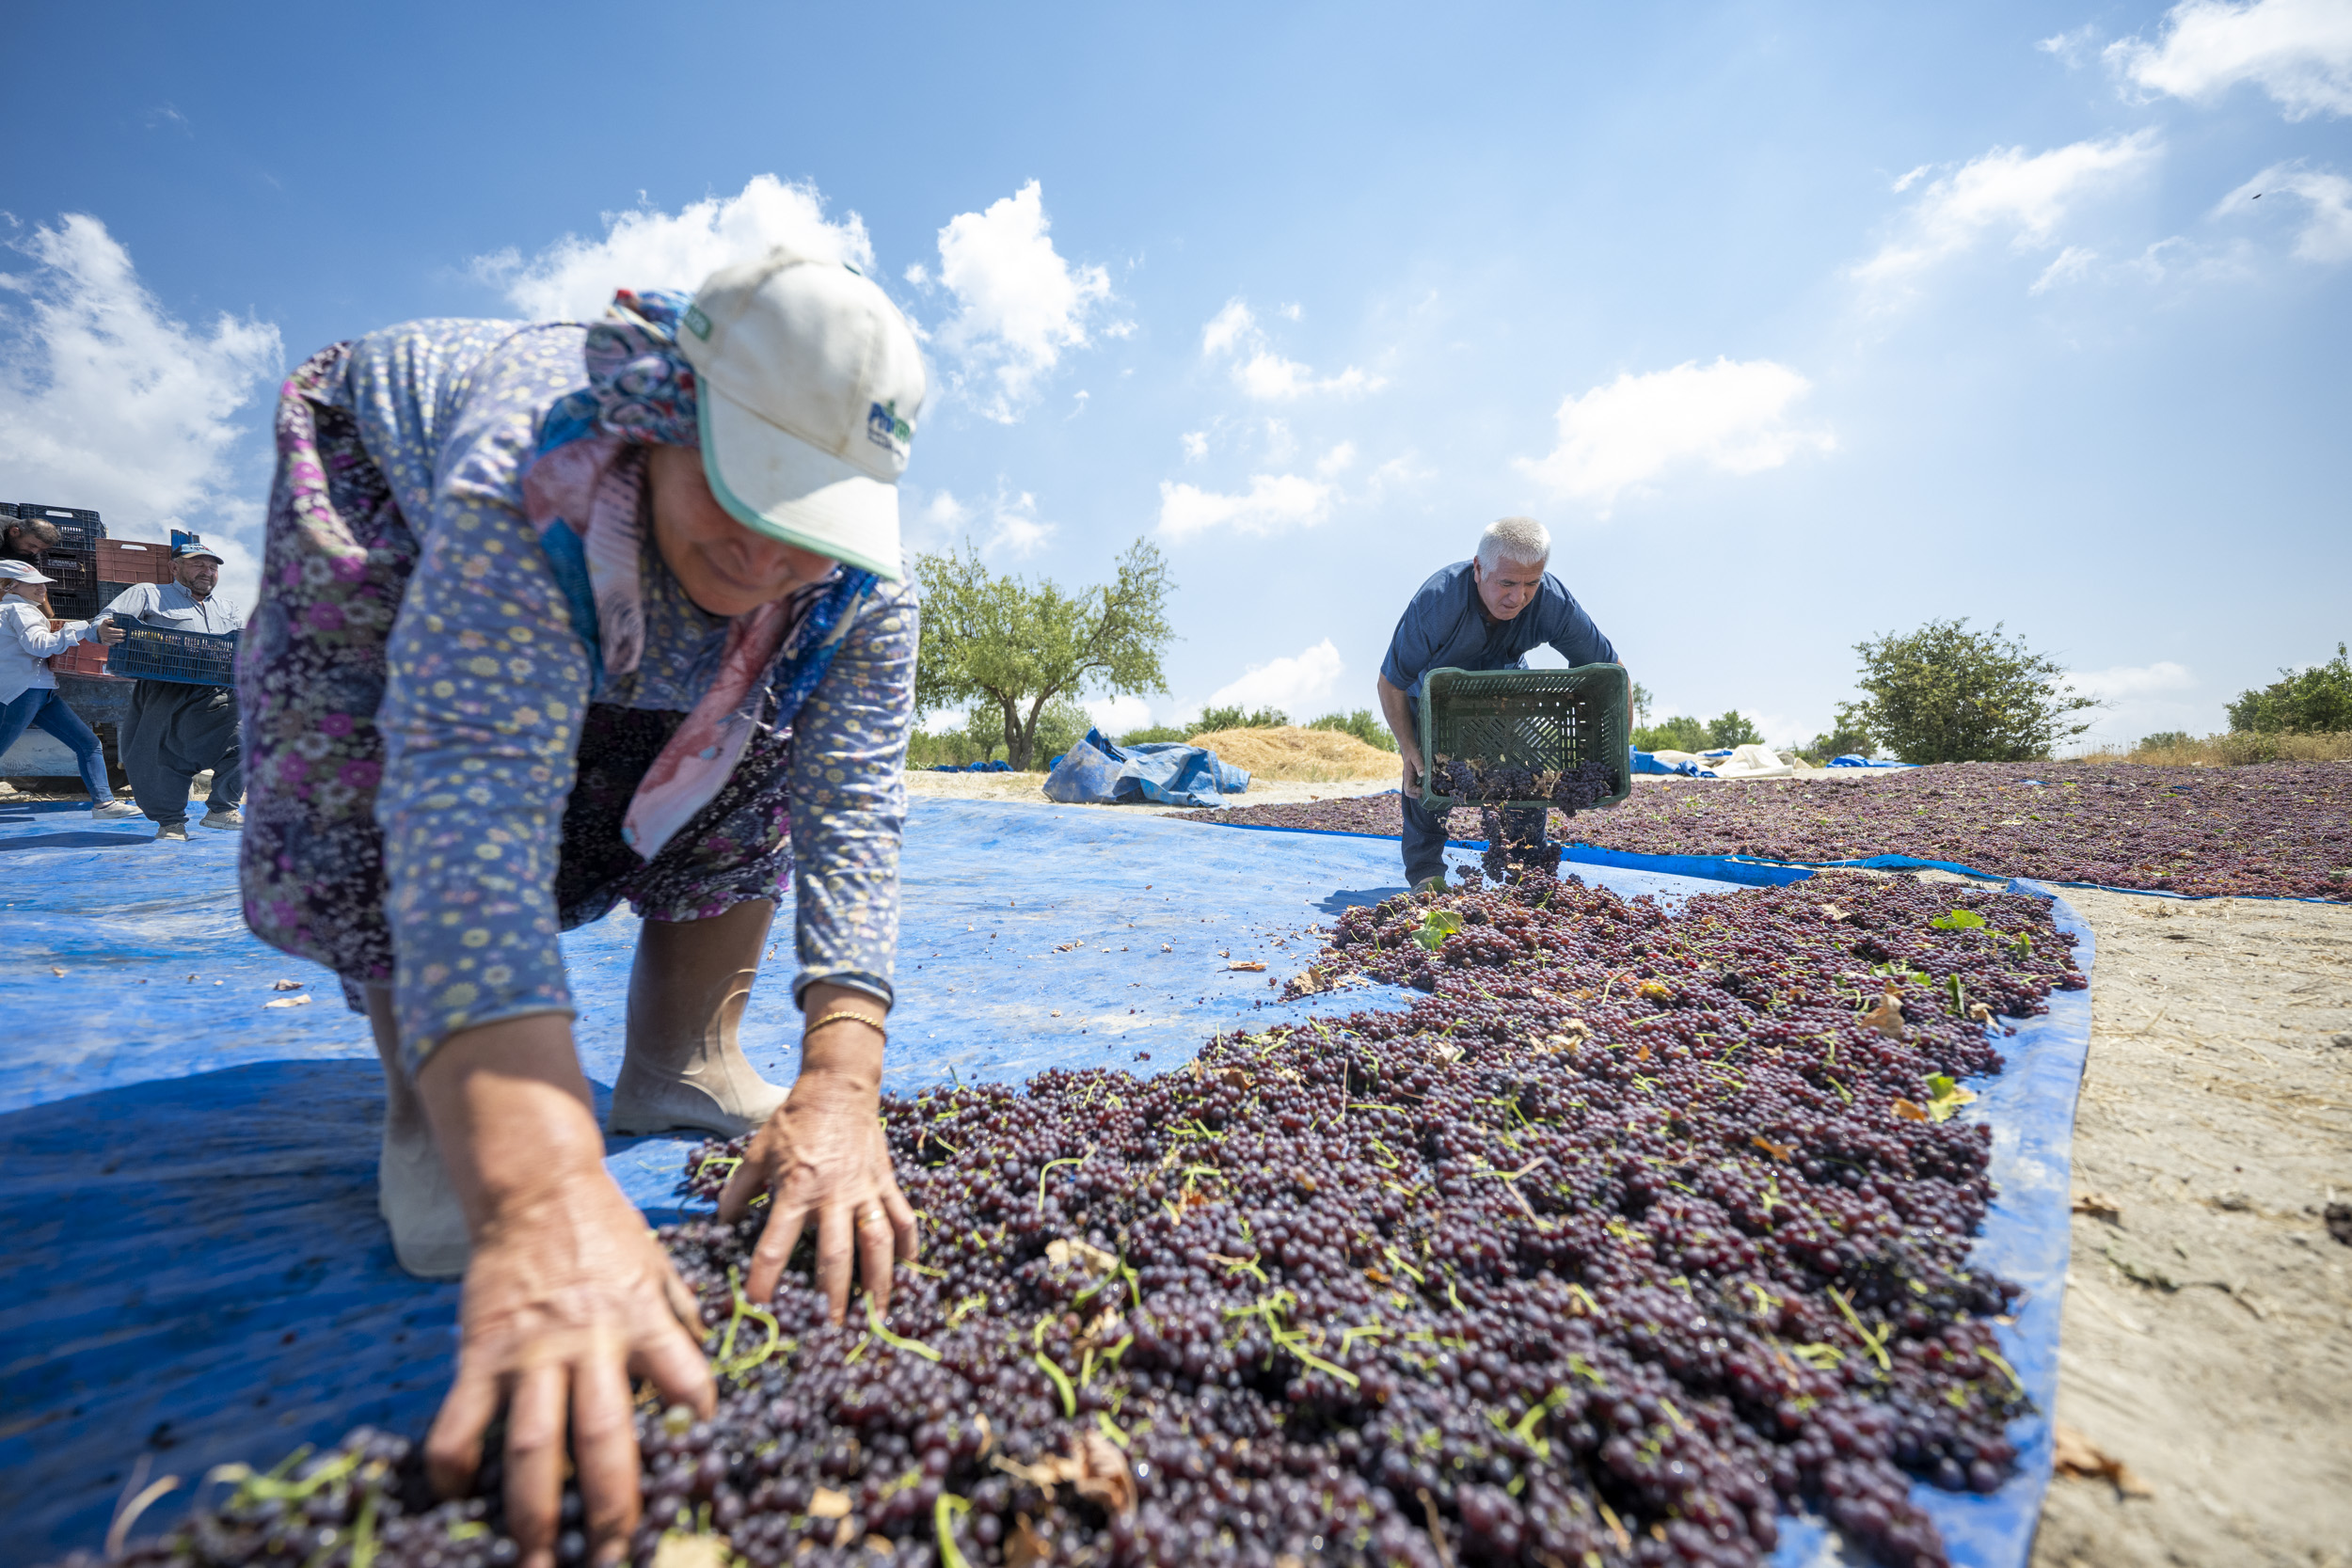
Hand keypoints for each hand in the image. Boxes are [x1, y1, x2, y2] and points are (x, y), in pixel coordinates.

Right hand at [97, 620, 125, 644]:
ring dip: (117, 640)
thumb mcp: (105, 621)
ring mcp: (103, 637)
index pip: (112, 630)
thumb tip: (112, 621)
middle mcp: (103, 633)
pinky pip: (105, 643)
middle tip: (125, 634)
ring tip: (123, 640)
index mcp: (104, 628)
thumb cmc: (105, 625)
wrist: (99, 630)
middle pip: (111, 635)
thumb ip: (108, 620)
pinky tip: (115, 643)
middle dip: (119, 635)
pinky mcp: (103, 641)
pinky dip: (110, 644)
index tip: (124, 630)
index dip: (118, 630)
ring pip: (110, 639)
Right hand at [417, 1017, 714, 1567]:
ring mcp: (532, 1350)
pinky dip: (455, 1460)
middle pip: (606, 1436)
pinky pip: (462, 1417)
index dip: (698, 1424)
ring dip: (534, 1509)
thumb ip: (678, 1318)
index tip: (702, 1470)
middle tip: (611, 1556)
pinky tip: (456, 1494)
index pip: (687, 1381)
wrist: (537, 1187)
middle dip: (611, 1505)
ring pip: (534, 1443)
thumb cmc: (605, 1232)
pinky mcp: (481, 1350)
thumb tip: (701, 1366)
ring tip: (537, 1557)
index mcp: (645, 1319)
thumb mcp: (658, 1266)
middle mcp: (592, 1341)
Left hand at [719, 990, 917, 1316]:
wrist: (839, 1087)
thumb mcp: (755, 1152)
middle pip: (836, 1254)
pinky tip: (909, 1274)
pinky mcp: (887, 1183)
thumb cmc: (794, 1121)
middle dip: (832, 1296)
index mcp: (797, 1188)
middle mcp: (834, 1195)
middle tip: (829, 1330)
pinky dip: (909, 1248)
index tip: (758, 1307)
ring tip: (876, 1316)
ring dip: (879, 1282)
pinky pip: (903, 1220)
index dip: (765, 1278)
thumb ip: (738, 1192)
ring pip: (878, 1243)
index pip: (776, 1243)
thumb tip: (720, 1227)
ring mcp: (866, 1191)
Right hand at [1400, 744, 1424, 793]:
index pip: (1408, 788)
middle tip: (1424, 792)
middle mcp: (1407, 778)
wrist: (1409, 750)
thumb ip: (1420, 766)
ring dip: (1416, 792)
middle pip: (1407, 792)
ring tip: (1425, 790)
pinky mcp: (1411, 777)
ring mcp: (1408, 778)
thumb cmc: (1413, 753)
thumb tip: (1422, 774)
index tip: (1423, 789)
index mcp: (1407, 775)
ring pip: (1409, 790)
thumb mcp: (1417, 758)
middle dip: (1415, 794)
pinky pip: (1412, 786)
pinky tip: (1424, 785)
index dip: (1415, 791)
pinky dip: (1418, 788)